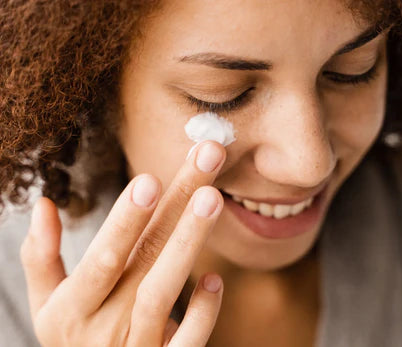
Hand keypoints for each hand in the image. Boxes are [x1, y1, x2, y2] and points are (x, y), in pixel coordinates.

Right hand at [20, 140, 225, 346]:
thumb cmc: (75, 335)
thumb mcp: (48, 303)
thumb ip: (41, 257)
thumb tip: (44, 204)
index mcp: (73, 308)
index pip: (102, 258)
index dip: (125, 220)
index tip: (150, 178)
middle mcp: (105, 326)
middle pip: (145, 258)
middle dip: (176, 205)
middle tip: (207, 157)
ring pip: (165, 292)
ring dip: (189, 243)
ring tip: (213, 197)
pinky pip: (189, 341)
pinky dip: (204, 311)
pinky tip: (216, 278)